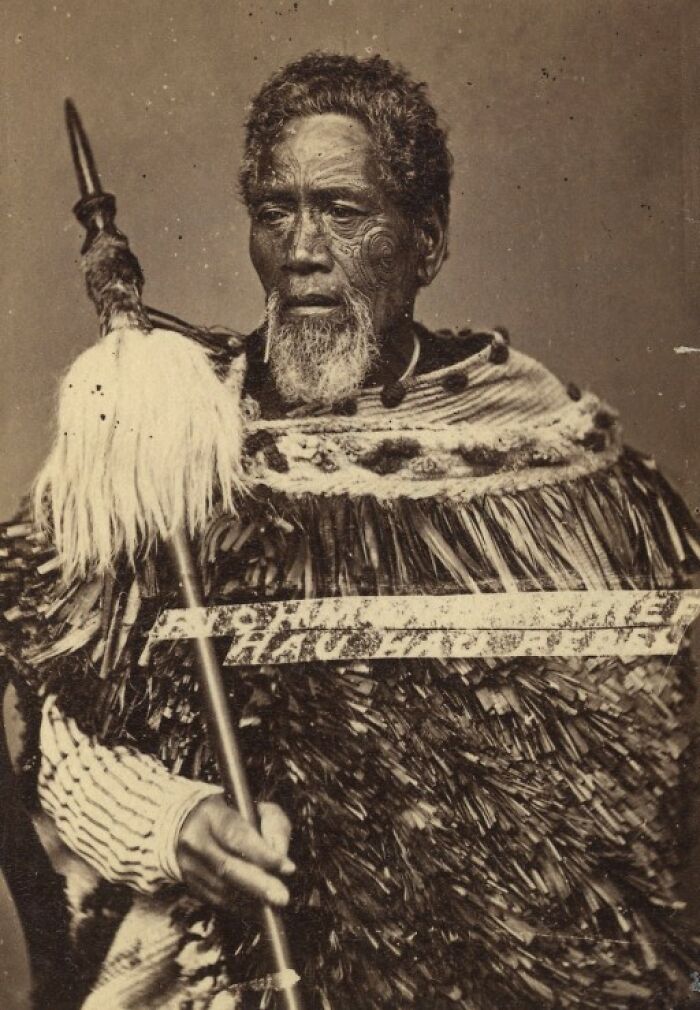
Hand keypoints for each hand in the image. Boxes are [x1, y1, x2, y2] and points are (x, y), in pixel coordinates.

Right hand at [177, 795, 294, 908]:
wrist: (190, 826)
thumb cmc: (233, 816)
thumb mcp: (256, 809)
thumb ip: (273, 824)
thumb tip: (280, 853)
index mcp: (210, 814)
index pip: (236, 835)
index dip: (262, 853)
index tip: (288, 867)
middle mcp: (195, 840)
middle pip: (227, 867)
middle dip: (258, 884)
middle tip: (282, 897)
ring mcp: (188, 866)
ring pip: (222, 889)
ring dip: (252, 899)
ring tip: (274, 902)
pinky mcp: (189, 885)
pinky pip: (217, 901)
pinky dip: (240, 907)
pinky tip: (258, 906)